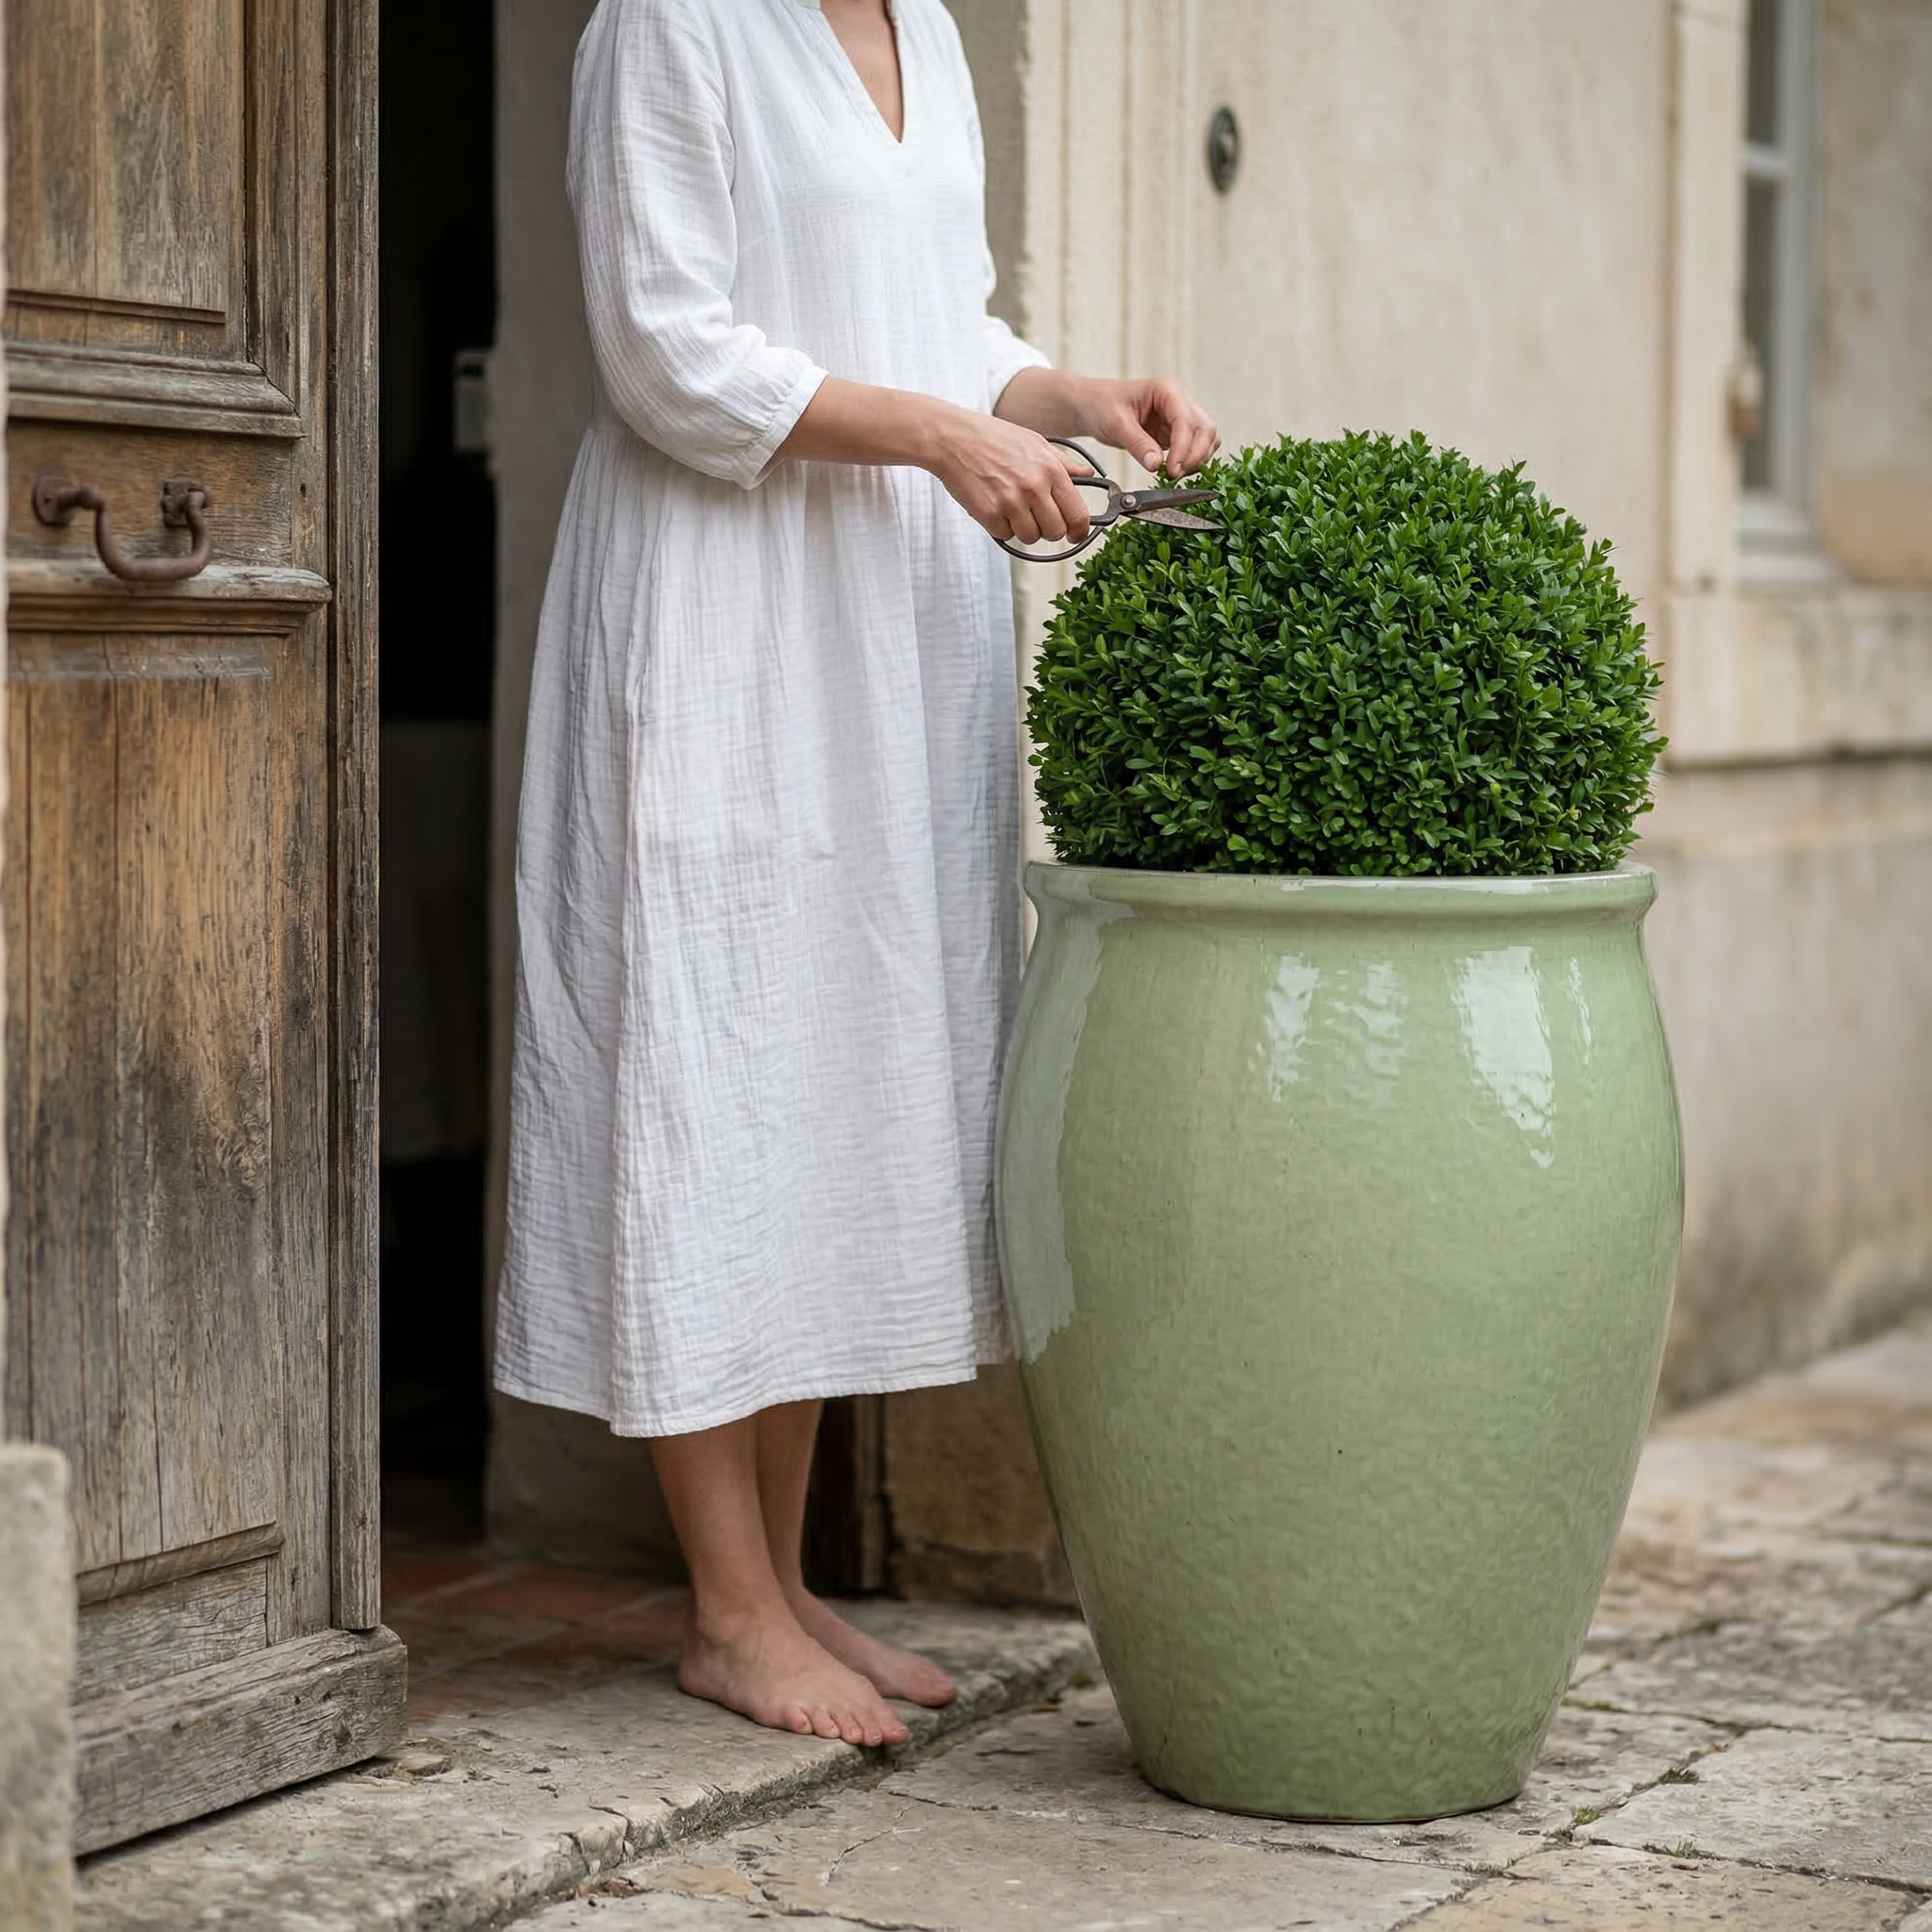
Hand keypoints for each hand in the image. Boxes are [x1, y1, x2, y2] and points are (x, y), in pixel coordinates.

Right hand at [925, 405, 1095, 546]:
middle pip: (1055, 532)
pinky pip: (1005, 535)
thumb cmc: (993, 438)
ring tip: (1013, 508)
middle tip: (1038, 518)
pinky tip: (995, 506)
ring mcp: (1010, 502)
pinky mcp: (989, 514)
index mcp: (1050, 469)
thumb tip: (1089, 475)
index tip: (1075, 535)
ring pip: (1030, 537)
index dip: (1079, 531)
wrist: (953, 438)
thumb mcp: (1035, 442)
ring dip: (1024, 529)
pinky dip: (1001, 526)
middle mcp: (1033, 487)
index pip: (1077, 514)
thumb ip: (1064, 463)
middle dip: (1049, 530)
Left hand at [1073, 375, 1219, 476]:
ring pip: (1206, 439)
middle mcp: (1179, 400)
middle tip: (1174, 476)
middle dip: (1195, 455)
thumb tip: (1156, 465)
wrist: (1092, 405)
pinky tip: (1173, 471)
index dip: (1184, 448)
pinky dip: (1191, 461)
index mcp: (1167, 390)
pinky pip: (1194, 448)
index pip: (1187, 420)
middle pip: (1205, 429)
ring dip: (1196, 460)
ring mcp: (1180, 416)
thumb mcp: (1116, 424)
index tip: (1172, 470)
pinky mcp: (1175, 432)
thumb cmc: (1101, 405)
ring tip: (1173, 475)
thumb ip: (1137, 444)